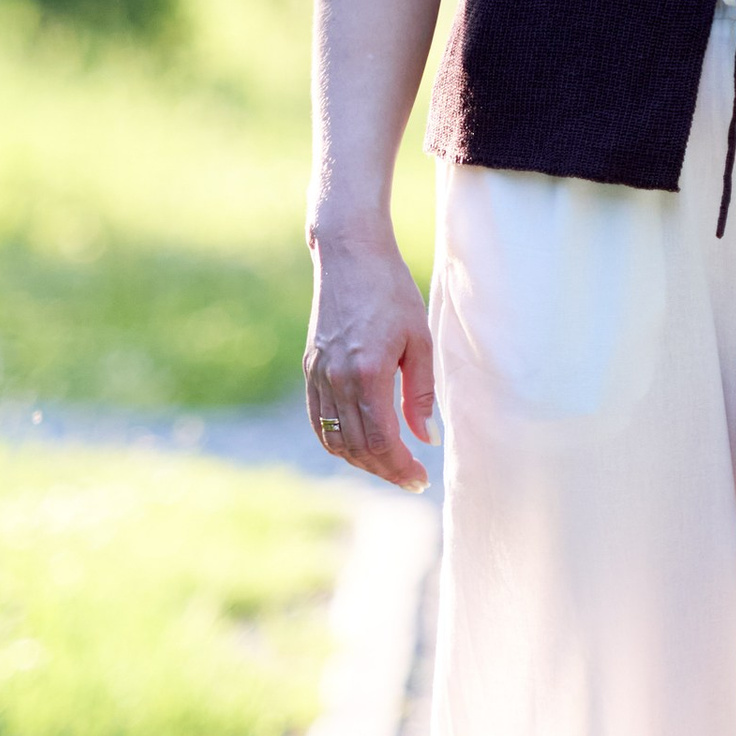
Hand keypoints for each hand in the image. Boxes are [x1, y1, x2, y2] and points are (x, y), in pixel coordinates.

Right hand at [304, 225, 436, 493]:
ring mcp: (318, 375)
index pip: (382, 441)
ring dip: (361, 461)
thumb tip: (425, 438)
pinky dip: (337, 442)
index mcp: (368, 373)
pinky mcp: (310, 369)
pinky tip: (359, 446)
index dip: (401, 468)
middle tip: (410, 479)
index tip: (421, 479)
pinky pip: (319, 420)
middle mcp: (336, 379)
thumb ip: (420, 394)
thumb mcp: (419, 340)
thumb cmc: (393, 292)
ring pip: (334, 439)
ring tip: (389, 465)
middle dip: (385, 471)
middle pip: (357, 448)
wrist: (350, 256)